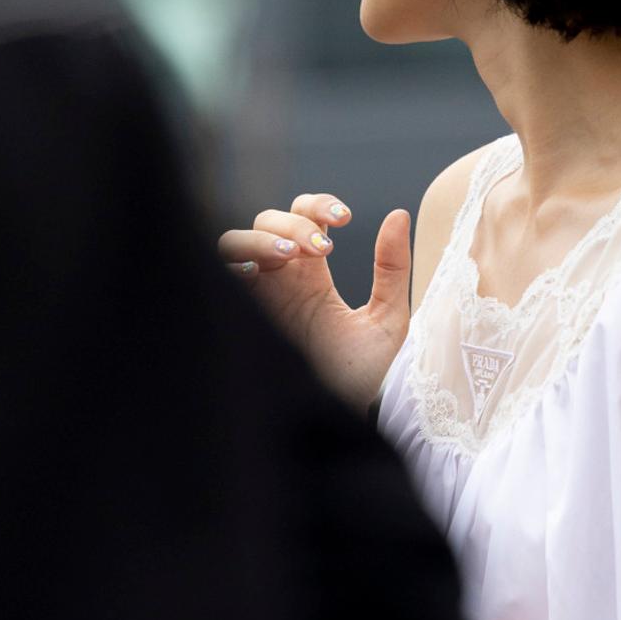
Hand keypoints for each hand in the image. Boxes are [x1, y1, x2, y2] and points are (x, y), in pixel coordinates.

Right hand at [218, 195, 411, 413]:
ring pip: (238, 240)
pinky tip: (256, 270)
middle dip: (294, 223)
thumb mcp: (388, 314)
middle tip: (324, 249)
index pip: (303, 216)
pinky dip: (234, 261)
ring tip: (291, 254)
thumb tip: (398, 214)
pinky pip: (222, 274)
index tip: (345, 217)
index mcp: (313, 276)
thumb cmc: (374, 373)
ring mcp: (260, 298)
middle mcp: (282, 281)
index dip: (317, 205)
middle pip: (268, 221)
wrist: (360, 414)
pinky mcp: (247, 317)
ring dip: (262, 237)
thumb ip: (391, 265)